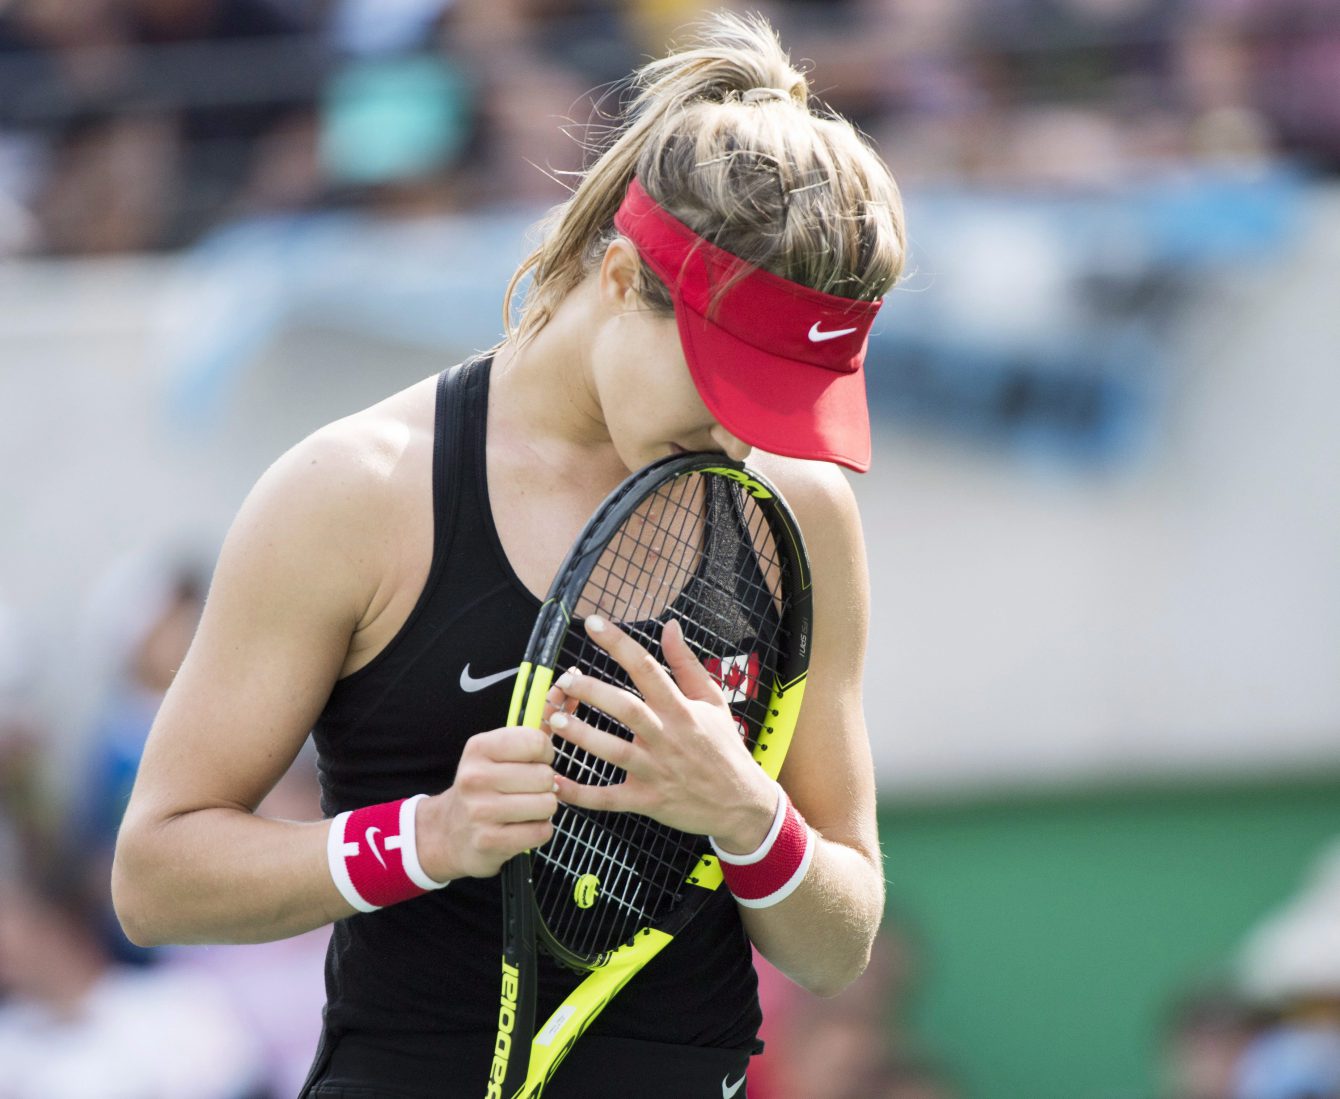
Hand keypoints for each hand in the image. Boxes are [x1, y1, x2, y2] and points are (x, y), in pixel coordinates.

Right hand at [415, 726, 557, 879]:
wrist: (448, 833)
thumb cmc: (482, 789)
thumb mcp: (491, 756)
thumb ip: (525, 742)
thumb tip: (558, 731)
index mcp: (478, 748)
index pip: (536, 742)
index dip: (545, 754)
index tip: (533, 763)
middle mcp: (475, 777)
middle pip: (545, 775)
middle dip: (545, 785)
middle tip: (527, 791)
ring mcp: (481, 811)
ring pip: (547, 804)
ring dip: (543, 809)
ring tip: (524, 809)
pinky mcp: (490, 841)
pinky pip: (542, 831)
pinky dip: (539, 830)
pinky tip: (521, 828)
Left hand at [546, 616, 776, 852]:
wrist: (742, 803)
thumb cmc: (724, 748)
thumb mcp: (713, 701)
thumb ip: (687, 663)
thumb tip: (670, 626)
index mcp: (680, 709)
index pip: (647, 668)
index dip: (618, 643)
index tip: (593, 623)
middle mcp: (666, 737)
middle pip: (627, 709)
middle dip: (593, 692)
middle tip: (566, 680)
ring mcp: (655, 770)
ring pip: (614, 751)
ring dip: (582, 736)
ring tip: (554, 720)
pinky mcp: (647, 799)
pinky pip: (609, 797)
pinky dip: (580, 793)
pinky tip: (555, 781)